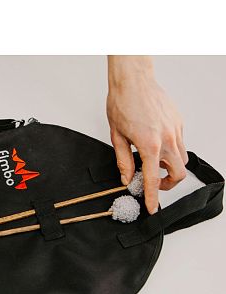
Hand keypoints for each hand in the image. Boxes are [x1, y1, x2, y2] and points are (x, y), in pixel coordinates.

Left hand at [106, 56, 187, 213]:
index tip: (153, 208)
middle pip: (179, 173)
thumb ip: (123, 161)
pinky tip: (157, 145)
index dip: (153, 197)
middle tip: (154, 183)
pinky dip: (172, 151)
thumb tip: (126, 178)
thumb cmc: (122, 104)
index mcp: (150, 145)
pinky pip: (181, 143)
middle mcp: (168, 139)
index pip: (153, 180)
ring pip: (183, 159)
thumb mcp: (116, 137)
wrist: (133, 80)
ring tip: (154, 163)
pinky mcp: (179, 122)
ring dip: (171, 167)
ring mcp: (176, 130)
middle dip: (168, 184)